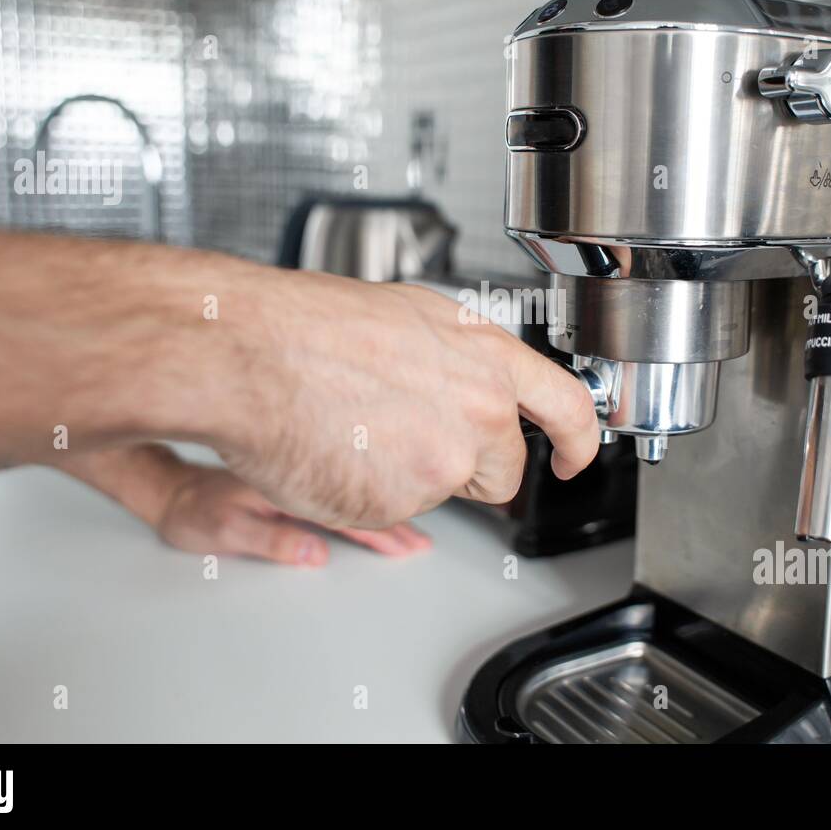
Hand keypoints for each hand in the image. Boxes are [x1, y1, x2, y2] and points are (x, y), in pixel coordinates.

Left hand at [157, 465, 431, 565]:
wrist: (170, 489)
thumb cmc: (192, 510)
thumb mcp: (226, 532)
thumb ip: (273, 541)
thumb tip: (317, 553)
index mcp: (288, 483)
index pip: (344, 511)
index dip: (380, 529)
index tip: (407, 544)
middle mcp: (298, 470)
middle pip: (357, 497)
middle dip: (395, 520)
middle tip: (422, 542)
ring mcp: (299, 469)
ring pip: (353, 486)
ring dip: (384, 506)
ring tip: (413, 528)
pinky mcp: (296, 471)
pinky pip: (341, 481)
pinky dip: (366, 494)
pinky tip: (383, 500)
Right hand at [217, 271, 599, 530]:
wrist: (251, 352)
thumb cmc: (309, 327)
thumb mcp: (409, 319)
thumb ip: (457, 361)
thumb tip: (465, 380)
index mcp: (486, 354)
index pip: (568, 406)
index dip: (579, 440)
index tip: (575, 456)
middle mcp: (480, 407)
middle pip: (504, 471)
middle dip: (470, 470)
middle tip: (413, 442)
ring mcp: (445, 460)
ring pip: (442, 491)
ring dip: (410, 477)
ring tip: (356, 430)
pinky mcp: (403, 502)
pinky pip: (395, 510)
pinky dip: (368, 494)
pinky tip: (338, 452)